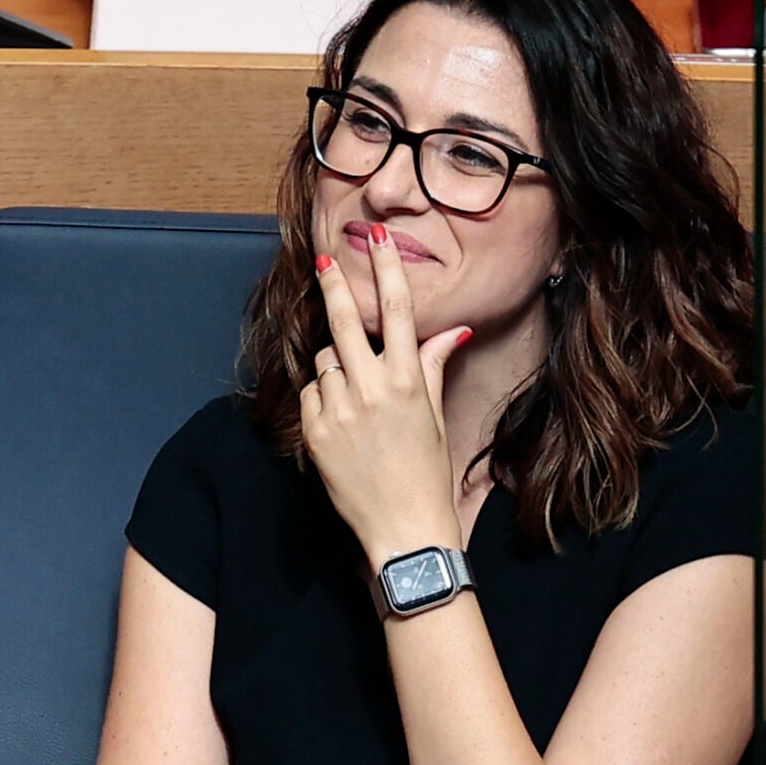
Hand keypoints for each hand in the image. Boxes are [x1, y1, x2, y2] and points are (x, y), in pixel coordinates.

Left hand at [302, 225, 474, 571]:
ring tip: (355, 393)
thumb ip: (432, 367)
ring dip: (336, 361)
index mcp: (406, 382)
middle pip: (344, 319)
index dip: (385, 267)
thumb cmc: (426, 473)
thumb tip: (452, 331)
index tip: (376, 237)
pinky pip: (312, 392)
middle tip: (325, 258)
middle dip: (334, 282)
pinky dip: (323, 395)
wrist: (402, 528)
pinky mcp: (314, 432)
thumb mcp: (435, 416)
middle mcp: (369, 390)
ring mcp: (337, 411)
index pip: (396, 309)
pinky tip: (341, 420)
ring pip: (326, 358)